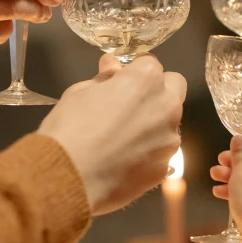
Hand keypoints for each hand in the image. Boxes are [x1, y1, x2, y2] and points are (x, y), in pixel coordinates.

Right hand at [39, 54, 185, 214]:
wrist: (68, 179)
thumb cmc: (69, 129)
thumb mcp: (79, 92)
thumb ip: (104, 78)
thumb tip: (113, 67)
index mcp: (146, 80)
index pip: (151, 63)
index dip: (134, 71)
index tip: (122, 80)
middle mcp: (166, 106)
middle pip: (173, 87)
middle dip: (157, 91)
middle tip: (130, 104)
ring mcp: (169, 139)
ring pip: (170, 122)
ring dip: (154, 123)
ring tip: (123, 139)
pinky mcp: (165, 168)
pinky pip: (161, 151)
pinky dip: (149, 152)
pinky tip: (124, 160)